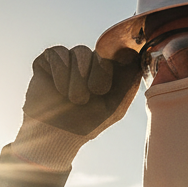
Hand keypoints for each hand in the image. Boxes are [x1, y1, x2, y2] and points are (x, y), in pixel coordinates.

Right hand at [23, 45, 140, 139]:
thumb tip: (138, 54)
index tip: (118, 72)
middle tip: (88, 98)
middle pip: (101, 51)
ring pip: (80, 51)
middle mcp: (89, 61)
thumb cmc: (87, 123)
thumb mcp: (116, 106)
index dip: (120, 56)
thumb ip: (130, 81)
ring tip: (73, 99)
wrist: (56, 136)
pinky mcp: (49, 58)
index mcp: (107, 70)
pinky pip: (58, 53)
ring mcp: (70, 58)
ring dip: (78, 80)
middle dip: (99, 75)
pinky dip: (60, 74)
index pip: (119, 51)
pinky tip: (58, 90)